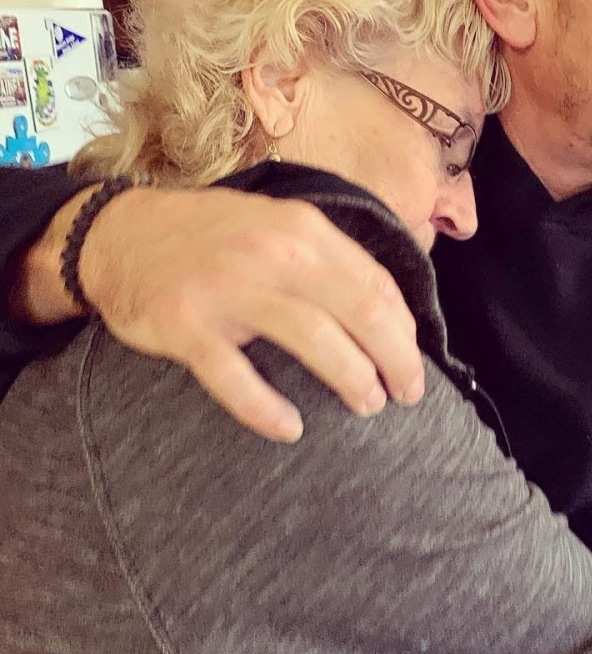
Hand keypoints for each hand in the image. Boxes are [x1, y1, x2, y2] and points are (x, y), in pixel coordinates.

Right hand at [78, 185, 424, 441]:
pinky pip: (236, 377)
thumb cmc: (214, 239)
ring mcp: (228, 289)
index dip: (405, 330)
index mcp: (303, 229)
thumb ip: (330, 260)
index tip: (413, 362)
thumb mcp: (278, 225)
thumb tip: (392, 310)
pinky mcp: (186, 326)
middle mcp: (274, 253)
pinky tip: (291, 428)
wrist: (117, 234)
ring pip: (314, 339)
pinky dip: (267, 409)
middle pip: (360, 312)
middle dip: (396, 360)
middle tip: (407, 394)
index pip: (377, 284)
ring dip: (352, 379)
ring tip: (368, 405)